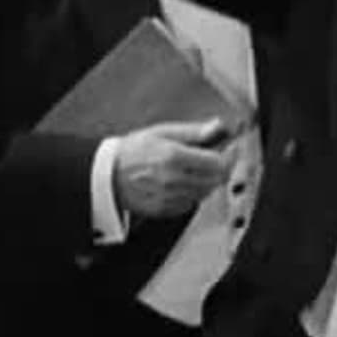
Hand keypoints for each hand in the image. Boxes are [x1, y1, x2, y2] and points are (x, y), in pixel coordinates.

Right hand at [112, 118, 234, 217]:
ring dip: (207, 181)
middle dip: (220, 169)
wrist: (105, 174)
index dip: (228, 156)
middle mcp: (172, 180)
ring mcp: (168, 197)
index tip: (230, 150)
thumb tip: (218, 126)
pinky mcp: (163, 210)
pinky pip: (191, 203)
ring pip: (206, 192)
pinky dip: (193, 194)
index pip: (217, 163)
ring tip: (195, 170)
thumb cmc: (132, 151)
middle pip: (215, 180)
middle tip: (216, 159)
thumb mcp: (163, 132)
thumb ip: (194, 131)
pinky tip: (182, 183)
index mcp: (173, 157)